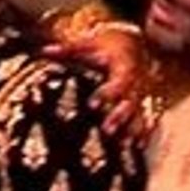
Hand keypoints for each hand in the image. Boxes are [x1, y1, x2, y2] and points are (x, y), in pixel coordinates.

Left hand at [43, 25, 151, 139]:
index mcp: (122, 69)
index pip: (116, 83)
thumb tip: (45, 50)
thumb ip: (68, 49)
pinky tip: (137, 146)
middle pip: (129, 102)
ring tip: (124, 145)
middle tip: (106, 131)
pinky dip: (143, 132)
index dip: (105, 94)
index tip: (92, 105)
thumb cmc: (105, 47)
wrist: (129, 44)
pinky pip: (145, 118)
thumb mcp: (88, 45)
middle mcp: (134, 83)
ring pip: (138, 114)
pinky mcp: (140, 101)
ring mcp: (139, 94)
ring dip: (132, 129)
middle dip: (119, 117)